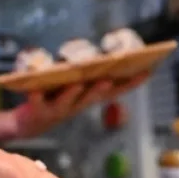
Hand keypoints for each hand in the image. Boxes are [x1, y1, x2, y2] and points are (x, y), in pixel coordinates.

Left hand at [11, 72, 150, 138]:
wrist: (30, 123)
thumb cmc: (55, 98)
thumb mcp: (74, 84)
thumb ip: (86, 72)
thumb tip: (99, 53)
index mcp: (88, 97)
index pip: (113, 90)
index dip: (130, 83)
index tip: (148, 70)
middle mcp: (76, 105)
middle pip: (91, 97)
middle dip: (101, 88)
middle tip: (109, 78)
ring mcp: (57, 109)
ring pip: (66, 102)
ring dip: (72, 93)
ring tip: (77, 82)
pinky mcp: (37, 110)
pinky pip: (36, 103)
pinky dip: (36, 96)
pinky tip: (34, 89)